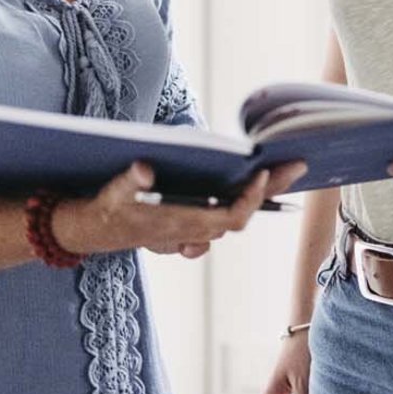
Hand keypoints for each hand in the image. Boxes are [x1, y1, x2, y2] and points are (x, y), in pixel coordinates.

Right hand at [56, 160, 306, 257]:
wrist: (94, 230)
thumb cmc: (106, 210)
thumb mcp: (112, 194)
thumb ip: (128, 182)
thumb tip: (144, 167)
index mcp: (181, 224)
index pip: (227, 217)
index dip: (247, 200)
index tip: (262, 174)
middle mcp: (193, 230)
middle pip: (242, 214)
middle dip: (271, 190)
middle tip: (298, 163)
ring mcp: (193, 228)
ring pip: (236, 214)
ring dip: (262, 193)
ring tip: (286, 165)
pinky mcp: (191, 222)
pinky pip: (224, 213)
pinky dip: (244, 198)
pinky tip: (260, 178)